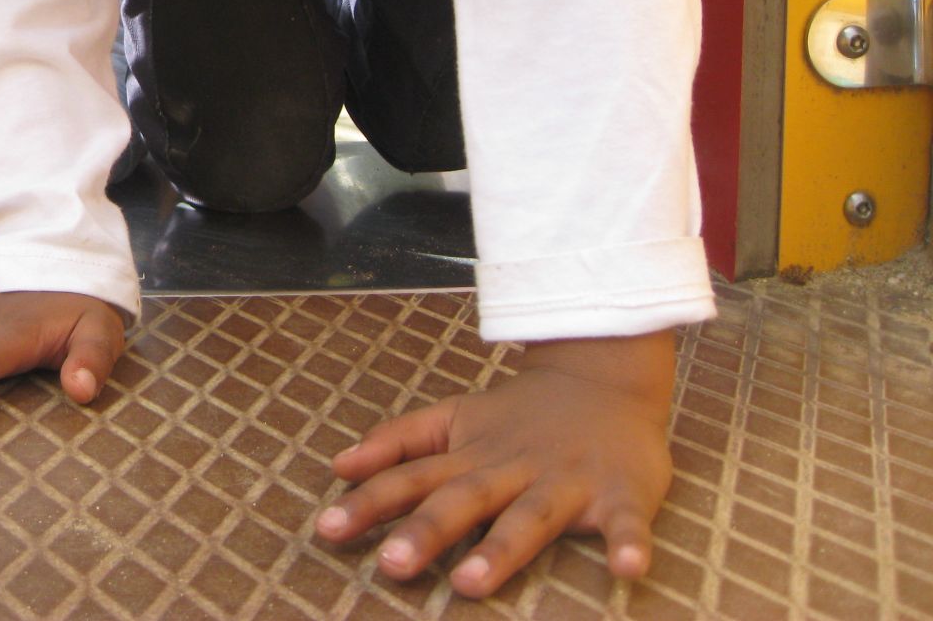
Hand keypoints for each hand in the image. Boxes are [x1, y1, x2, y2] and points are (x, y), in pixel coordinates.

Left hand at [316, 331, 675, 597]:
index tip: (328, 529)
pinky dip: (630, 545)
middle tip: (391, 564)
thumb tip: (337, 465)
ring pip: (530, 517)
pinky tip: (628, 572)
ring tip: (470, 582)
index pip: (411, 478)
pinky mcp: (621, 492)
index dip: (369, 502)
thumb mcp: (453, 419)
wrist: (604, 377)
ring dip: (501, 549)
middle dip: (427, 531)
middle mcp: (512, 469)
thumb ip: (397, 442)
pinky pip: (628, 523)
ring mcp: (567, 481)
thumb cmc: (520, 415)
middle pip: (464, 500)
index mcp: (471, 455)